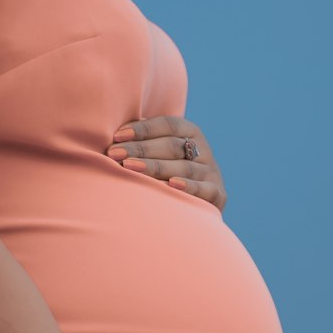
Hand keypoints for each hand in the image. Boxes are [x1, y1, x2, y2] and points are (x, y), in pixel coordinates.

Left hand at [106, 116, 227, 211]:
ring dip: (155, 167)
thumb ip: (143, 140)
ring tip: (130, 168)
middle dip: (140, 149)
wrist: (194, 208)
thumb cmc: (167, 172)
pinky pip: (204, 189)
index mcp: (191, 132)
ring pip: (183, 167)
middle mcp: (204, 149)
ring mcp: (212, 172)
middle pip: (171, 145)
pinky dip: (188, 186)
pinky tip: (170, 184)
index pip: (167, 124)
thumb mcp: (160, 152)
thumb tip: (114, 134)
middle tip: (114, 154)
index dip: (142, 129)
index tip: (117, 136)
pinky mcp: (218, 194)